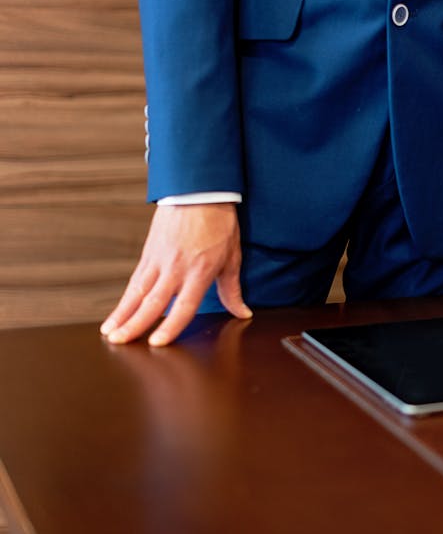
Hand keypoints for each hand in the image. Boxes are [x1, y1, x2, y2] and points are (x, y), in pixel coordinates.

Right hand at [100, 203, 251, 346]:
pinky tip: (117, 312)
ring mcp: (159, 260)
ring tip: (109, 333)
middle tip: (120, 342)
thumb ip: (232, 289)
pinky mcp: (149, 253)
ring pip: (136, 292)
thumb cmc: (219, 223)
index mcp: (199, 271)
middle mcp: (176, 268)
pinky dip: (125, 298)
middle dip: (135, 324)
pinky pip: (135, 280)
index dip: (171, 325)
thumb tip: (242, 312)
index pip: (184, 305)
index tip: (157, 342)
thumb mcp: (232, 257)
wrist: (200, 192)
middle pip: (153, 302)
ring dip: (122, 314)